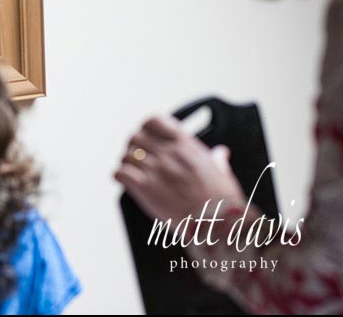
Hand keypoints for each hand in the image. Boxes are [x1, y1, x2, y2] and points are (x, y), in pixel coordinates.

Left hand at [114, 115, 244, 220]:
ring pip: (125, 155)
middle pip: (135, 137)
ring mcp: (155, 168)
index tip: (147, 138)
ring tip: (132, 173)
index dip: (145, 128)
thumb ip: (217, 159)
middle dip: (133, 147)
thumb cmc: (222, 199)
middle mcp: (167, 152)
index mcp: (184, 144)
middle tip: (137, 159)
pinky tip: (126, 182)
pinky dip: (119, 177)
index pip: (153, 121)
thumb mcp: (222, 172)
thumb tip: (221, 152)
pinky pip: (120, 173)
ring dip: (126, 163)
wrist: (217, 221)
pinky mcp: (145, 187)